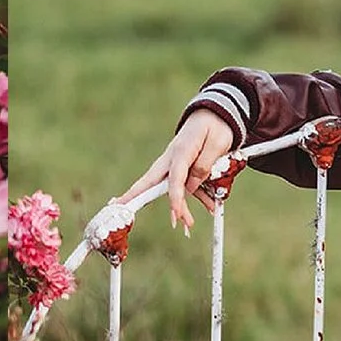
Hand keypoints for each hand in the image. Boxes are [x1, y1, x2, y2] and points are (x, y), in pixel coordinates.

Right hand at [120, 108, 238, 234]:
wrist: (215, 114)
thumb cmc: (216, 127)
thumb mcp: (217, 144)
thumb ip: (204, 165)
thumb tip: (190, 187)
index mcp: (181, 151)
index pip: (175, 178)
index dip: (175, 198)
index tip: (176, 214)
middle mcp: (172, 159)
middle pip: (151, 182)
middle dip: (138, 198)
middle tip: (123, 209)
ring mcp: (175, 164)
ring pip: (170, 189)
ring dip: (179, 208)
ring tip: (188, 226)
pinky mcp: (182, 168)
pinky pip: (187, 186)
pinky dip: (198, 197)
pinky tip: (211, 206)